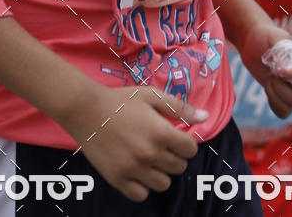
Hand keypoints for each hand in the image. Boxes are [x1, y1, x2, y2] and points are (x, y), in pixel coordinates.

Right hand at [62, 84, 206, 201]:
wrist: (86, 110)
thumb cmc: (121, 101)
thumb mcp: (151, 96)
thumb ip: (179, 108)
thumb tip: (205, 117)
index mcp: (161, 132)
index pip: (190, 150)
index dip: (185, 143)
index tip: (175, 138)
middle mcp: (150, 154)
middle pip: (179, 168)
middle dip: (174, 156)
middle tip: (160, 145)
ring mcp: (134, 169)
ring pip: (163, 184)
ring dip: (160, 172)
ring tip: (149, 158)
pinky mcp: (118, 179)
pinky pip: (141, 194)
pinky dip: (142, 185)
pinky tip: (137, 170)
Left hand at [240, 25, 291, 118]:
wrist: (255, 44)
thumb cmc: (266, 37)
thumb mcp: (274, 38)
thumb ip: (284, 53)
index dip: (286, 78)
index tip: (276, 67)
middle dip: (278, 86)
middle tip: (271, 71)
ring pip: (290, 106)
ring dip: (273, 93)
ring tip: (270, 77)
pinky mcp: (291, 102)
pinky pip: (283, 113)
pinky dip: (272, 103)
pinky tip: (270, 88)